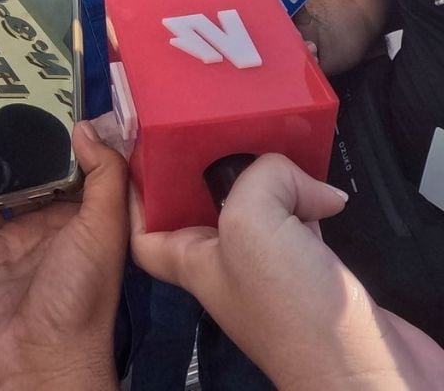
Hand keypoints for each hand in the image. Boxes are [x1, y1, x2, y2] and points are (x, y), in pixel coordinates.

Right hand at [0, 121, 126, 390]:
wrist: (35, 359)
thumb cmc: (79, 296)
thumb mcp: (103, 231)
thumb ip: (102, 176)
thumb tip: (85, 126)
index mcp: (82, 224)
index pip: (72, 171)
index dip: (60, 137)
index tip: (45, 99)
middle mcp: (44, 230)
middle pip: (23, 177)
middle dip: (8, 144)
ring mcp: (4, 244)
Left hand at [132, 153, 443, 390]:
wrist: (360, 370)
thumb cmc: (291, 312)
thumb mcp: (251, 222)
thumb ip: (259, 178)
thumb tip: (291, 174)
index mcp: (186, 256)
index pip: (141, 218)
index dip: (138, 184)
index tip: (143, 146)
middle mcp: (220, 262)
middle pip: (202, 202)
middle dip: (212, 167)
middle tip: (224, 132)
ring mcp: (265, 268)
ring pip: (255, 208)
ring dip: (268, 181)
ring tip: (279, 151)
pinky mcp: (308, 270)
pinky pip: (298, 221)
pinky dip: (308, 202)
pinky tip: (322, 194)